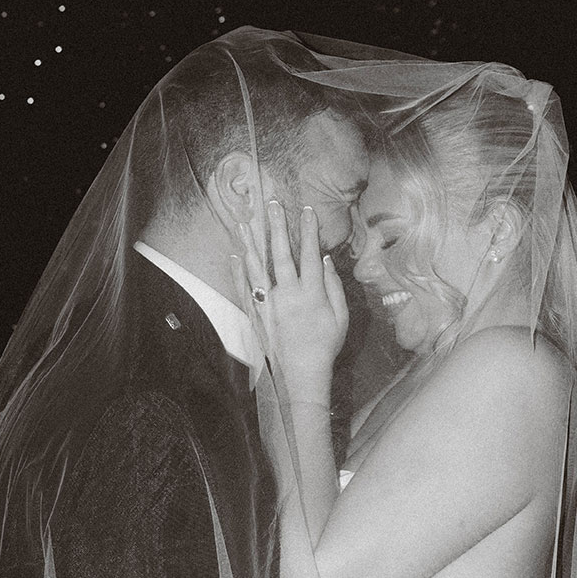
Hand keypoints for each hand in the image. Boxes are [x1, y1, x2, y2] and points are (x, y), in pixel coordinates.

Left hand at [232, 201, 347, 403]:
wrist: (300, 373)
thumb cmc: (325, 346)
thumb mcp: (341, 317)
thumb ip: (333, 287)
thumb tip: (325, 260)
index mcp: (311, 293)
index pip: (310, 254)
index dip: (308, 231)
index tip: (306, 210)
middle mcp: (288, 294)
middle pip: (281, 254)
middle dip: (277, 226)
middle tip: (272, 204)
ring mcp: (269, 304)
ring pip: (257, 267)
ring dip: (251, 243)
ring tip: (244, 222)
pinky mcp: (256, 314)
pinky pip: (245, 288)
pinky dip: (239, 271)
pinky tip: (235, 255)